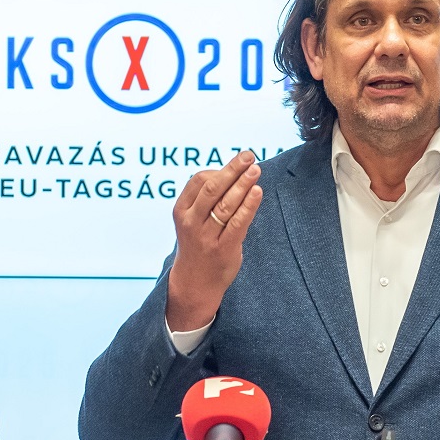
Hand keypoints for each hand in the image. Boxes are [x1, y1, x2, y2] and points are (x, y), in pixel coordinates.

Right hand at [165, 151, 262, 331]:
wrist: (195, 282)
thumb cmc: (198, 244)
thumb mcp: (192, 219)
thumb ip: (206, 198)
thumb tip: (232, 170)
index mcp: (182, 210)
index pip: (199, 181)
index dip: (221, 169)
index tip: (241, 160)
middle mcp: (191, 222)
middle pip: (213, 189)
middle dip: (233, 170)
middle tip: (249, 156)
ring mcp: (206, 236)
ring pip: (226, 204)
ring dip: (243, 184)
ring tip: (256, 170)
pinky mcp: (223, 248)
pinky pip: (237, 223)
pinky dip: (248, 205)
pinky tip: (257, 192)